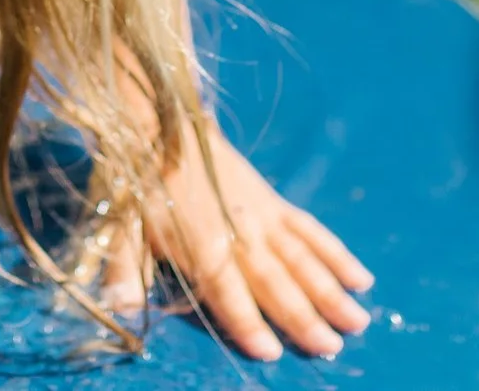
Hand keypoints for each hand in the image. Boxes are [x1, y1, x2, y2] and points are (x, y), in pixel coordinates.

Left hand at [113, 126, 373, 359]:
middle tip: (333, 348)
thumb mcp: (120, 227)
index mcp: (201, 245)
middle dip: (304, 317)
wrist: (163, 126)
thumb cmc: (138, 185)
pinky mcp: (275, 203)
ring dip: (331, 291)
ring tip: (357, 321)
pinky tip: (361, 277)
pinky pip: (311, 230)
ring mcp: (263, 217)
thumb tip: (117, 306)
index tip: (270, 352)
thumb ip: (123, 270)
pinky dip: (336, 254)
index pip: (227, 292)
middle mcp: (239, 234)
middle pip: (276, 282)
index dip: (247, 322)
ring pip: (303, 259)